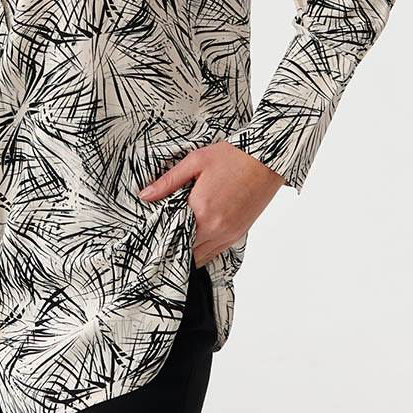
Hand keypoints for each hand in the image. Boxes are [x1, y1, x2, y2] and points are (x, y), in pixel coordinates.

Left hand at [138, 139, 285, 267]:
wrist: (267, 159)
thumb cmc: (233, 156)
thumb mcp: (195, 162)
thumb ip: (168, 181)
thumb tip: (145, 195)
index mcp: (201, 210)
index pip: (173, 235)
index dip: (160, 239)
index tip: (149, 239)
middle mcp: (216, 228)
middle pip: (186, 251)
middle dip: (172, 247)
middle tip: (158, 242)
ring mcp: (229, 233)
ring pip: (201, 256)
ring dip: (188, 252)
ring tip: (174, 243)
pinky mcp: (239, 233)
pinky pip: (216, 252)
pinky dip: (203, 250)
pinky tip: (194, 241)